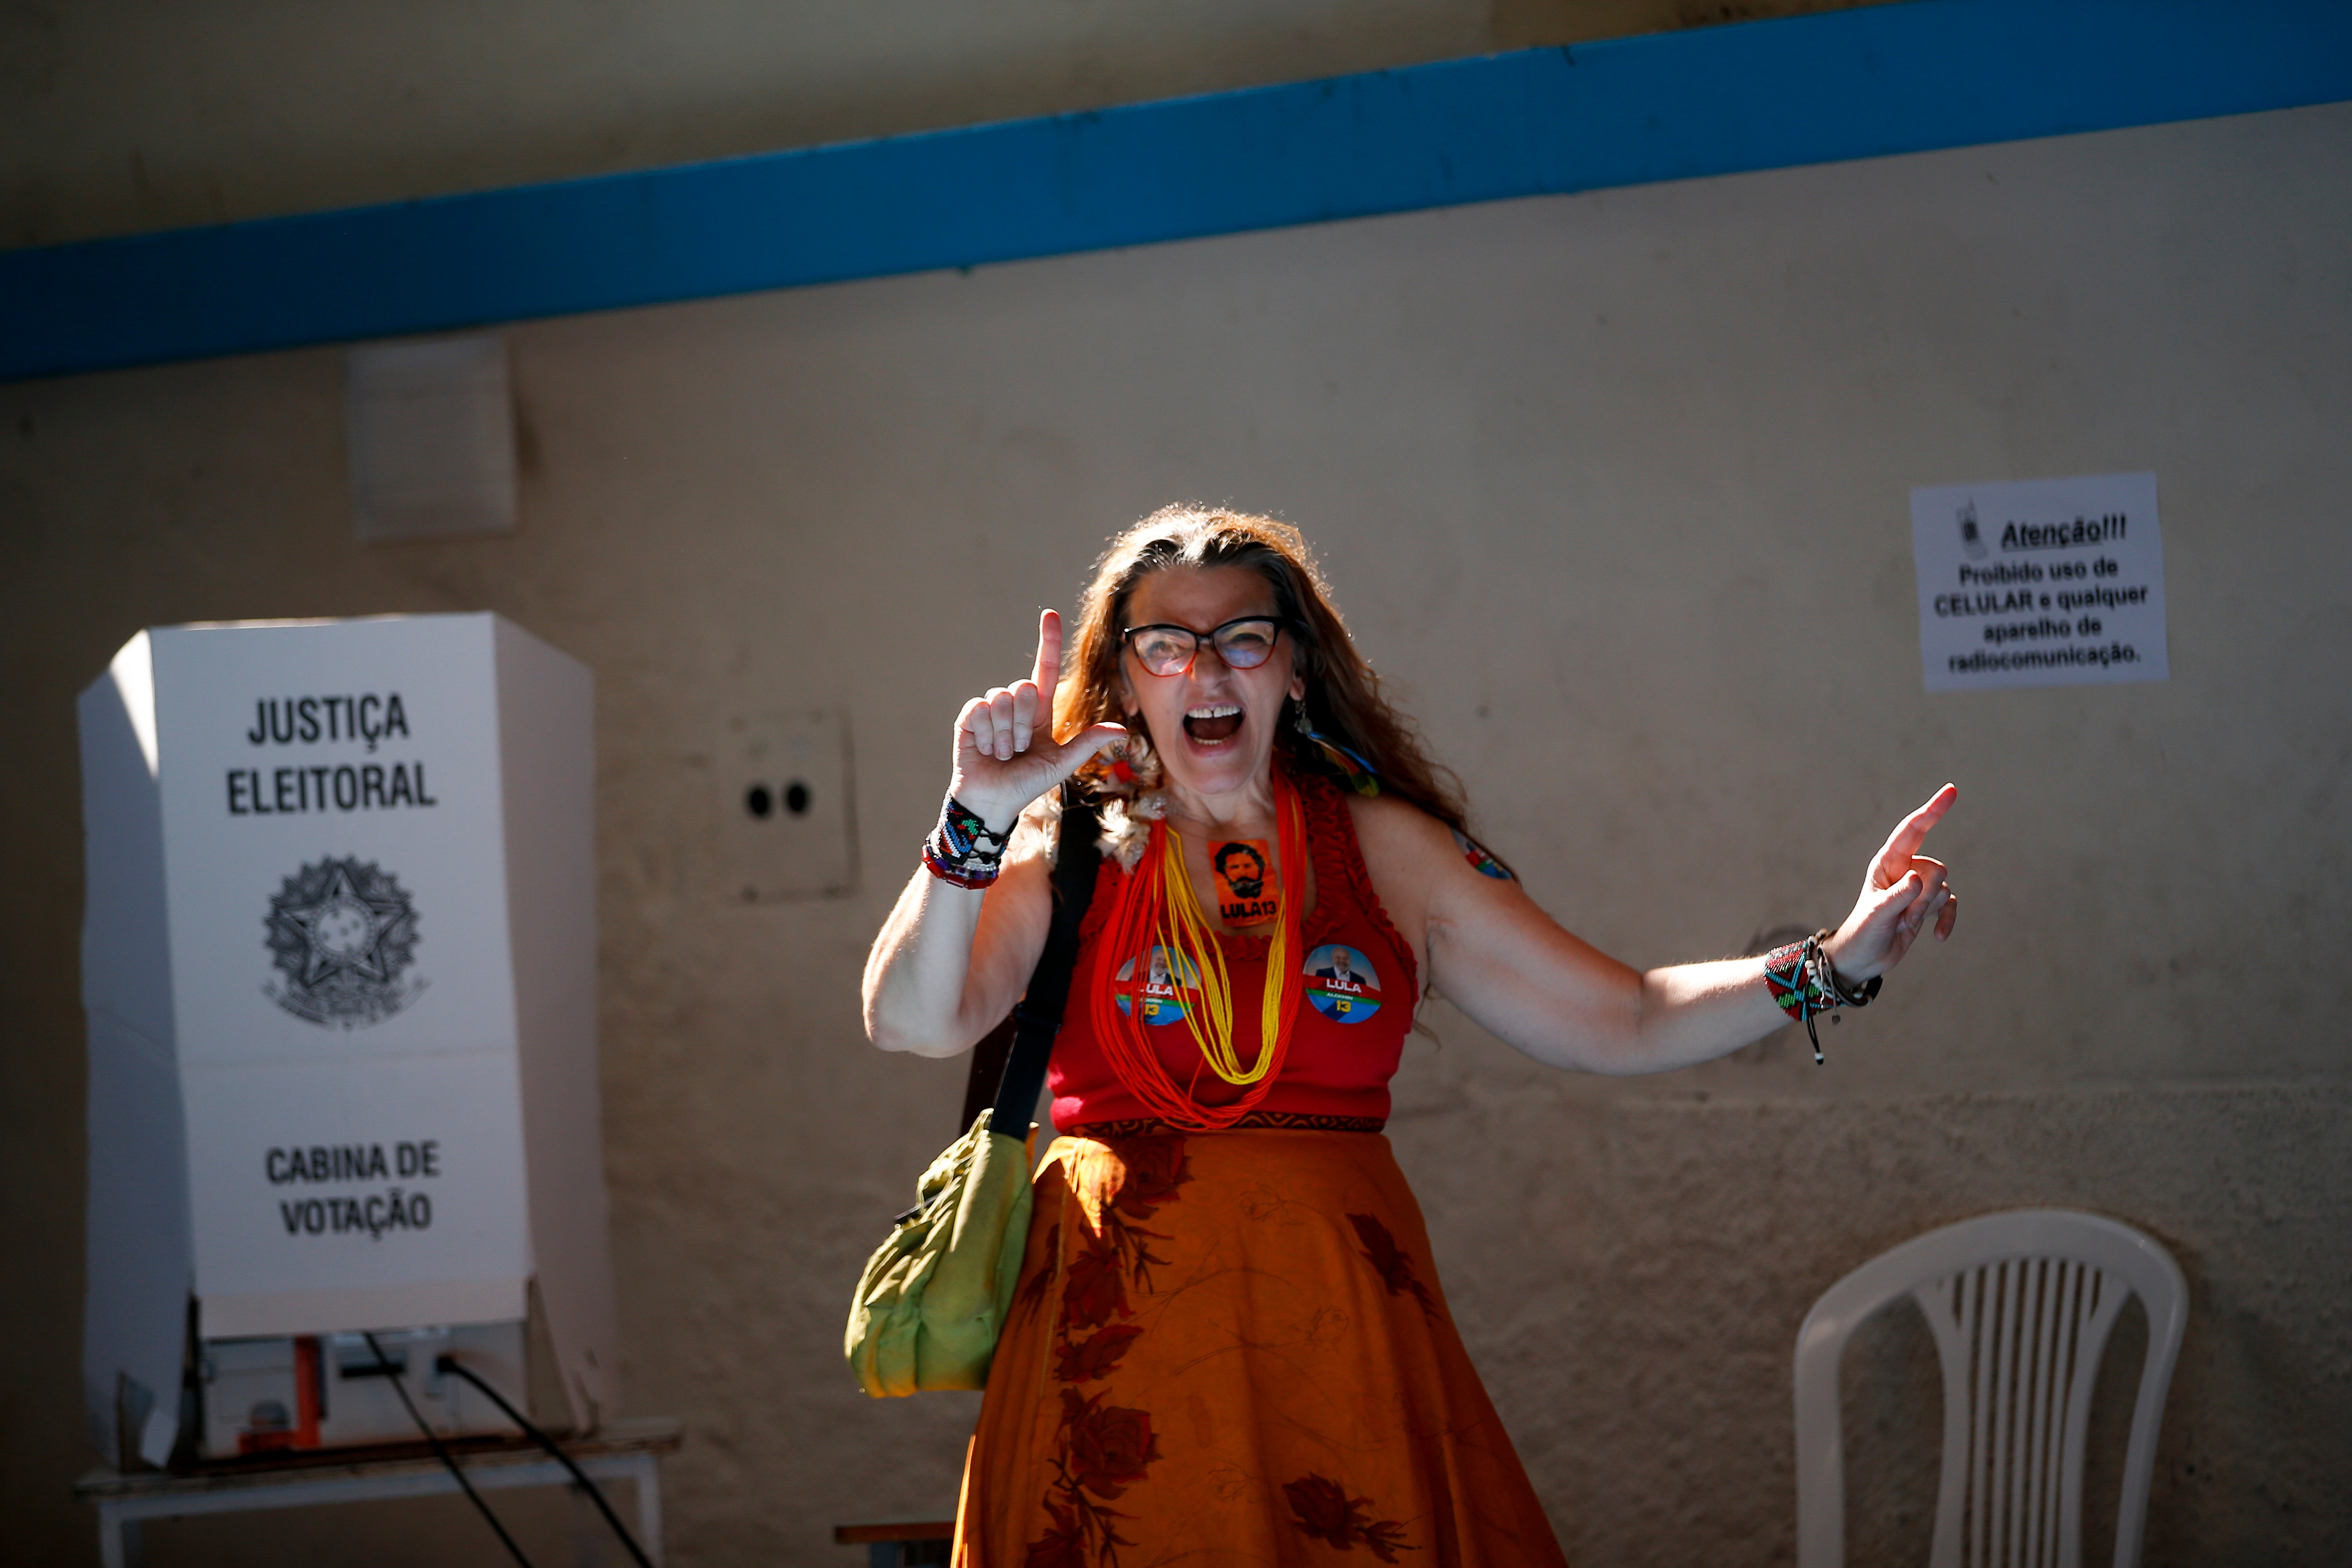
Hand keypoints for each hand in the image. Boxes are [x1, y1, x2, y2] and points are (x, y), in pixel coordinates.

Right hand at [949, 610, 1125, 828]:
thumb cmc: (1026, 785)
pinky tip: (984, 749)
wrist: (992, 802)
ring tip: (1002, 753)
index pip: (1046, 668)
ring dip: (1004, 733)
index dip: (1048, 642)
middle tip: (1018, 749)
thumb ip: (1087, 744)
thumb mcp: (1061, 764)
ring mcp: (991, 710)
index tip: (1049, 614)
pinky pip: (980, 708)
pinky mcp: (969, 717)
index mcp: (1039, 712)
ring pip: (1002, 697)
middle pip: (1024, 687)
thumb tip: (1122, 731)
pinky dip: (985, 734)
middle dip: (1023, 724)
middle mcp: (1016, 705)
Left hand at [1822, 784, 1958, 981]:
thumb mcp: (1879, 915)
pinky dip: (1946, 920)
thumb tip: (1919, 878)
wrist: (1863, 959)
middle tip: (1901, 915)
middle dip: (1924, 895)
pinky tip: (1938, 937)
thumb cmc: (1864, 932)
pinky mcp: (1927, 904)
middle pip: (1935, 868)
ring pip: (1942, 887)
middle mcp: (1904, 870)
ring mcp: (1917, 887)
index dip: (1932, 810)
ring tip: (1903, 923)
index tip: (1951, 791)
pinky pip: (1949, 904)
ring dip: (1927, 910)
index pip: (1913, 830)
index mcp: (1887, 863)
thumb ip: (1900, 897)